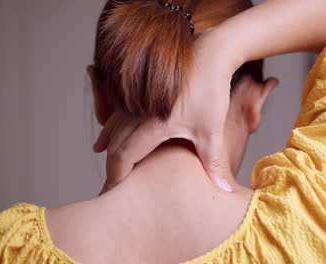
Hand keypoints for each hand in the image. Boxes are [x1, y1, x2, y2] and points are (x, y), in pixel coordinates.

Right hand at [94, 28, 239, 192]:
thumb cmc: (211, 90)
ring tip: (102, 159)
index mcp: (153, 125)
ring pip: (113, 128)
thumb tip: (223, 189)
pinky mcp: (139, 91)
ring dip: (109, 146)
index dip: (116, 175)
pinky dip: (111, 129)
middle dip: (112, 165)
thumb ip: (213, 162)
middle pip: (115, 144)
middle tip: (111, 184)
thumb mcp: (212, 130)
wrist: (211, 53)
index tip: (115, 190)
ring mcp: (137, 100)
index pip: (123, 156)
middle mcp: (138, 112)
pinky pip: (117, 114)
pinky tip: (107, 135)